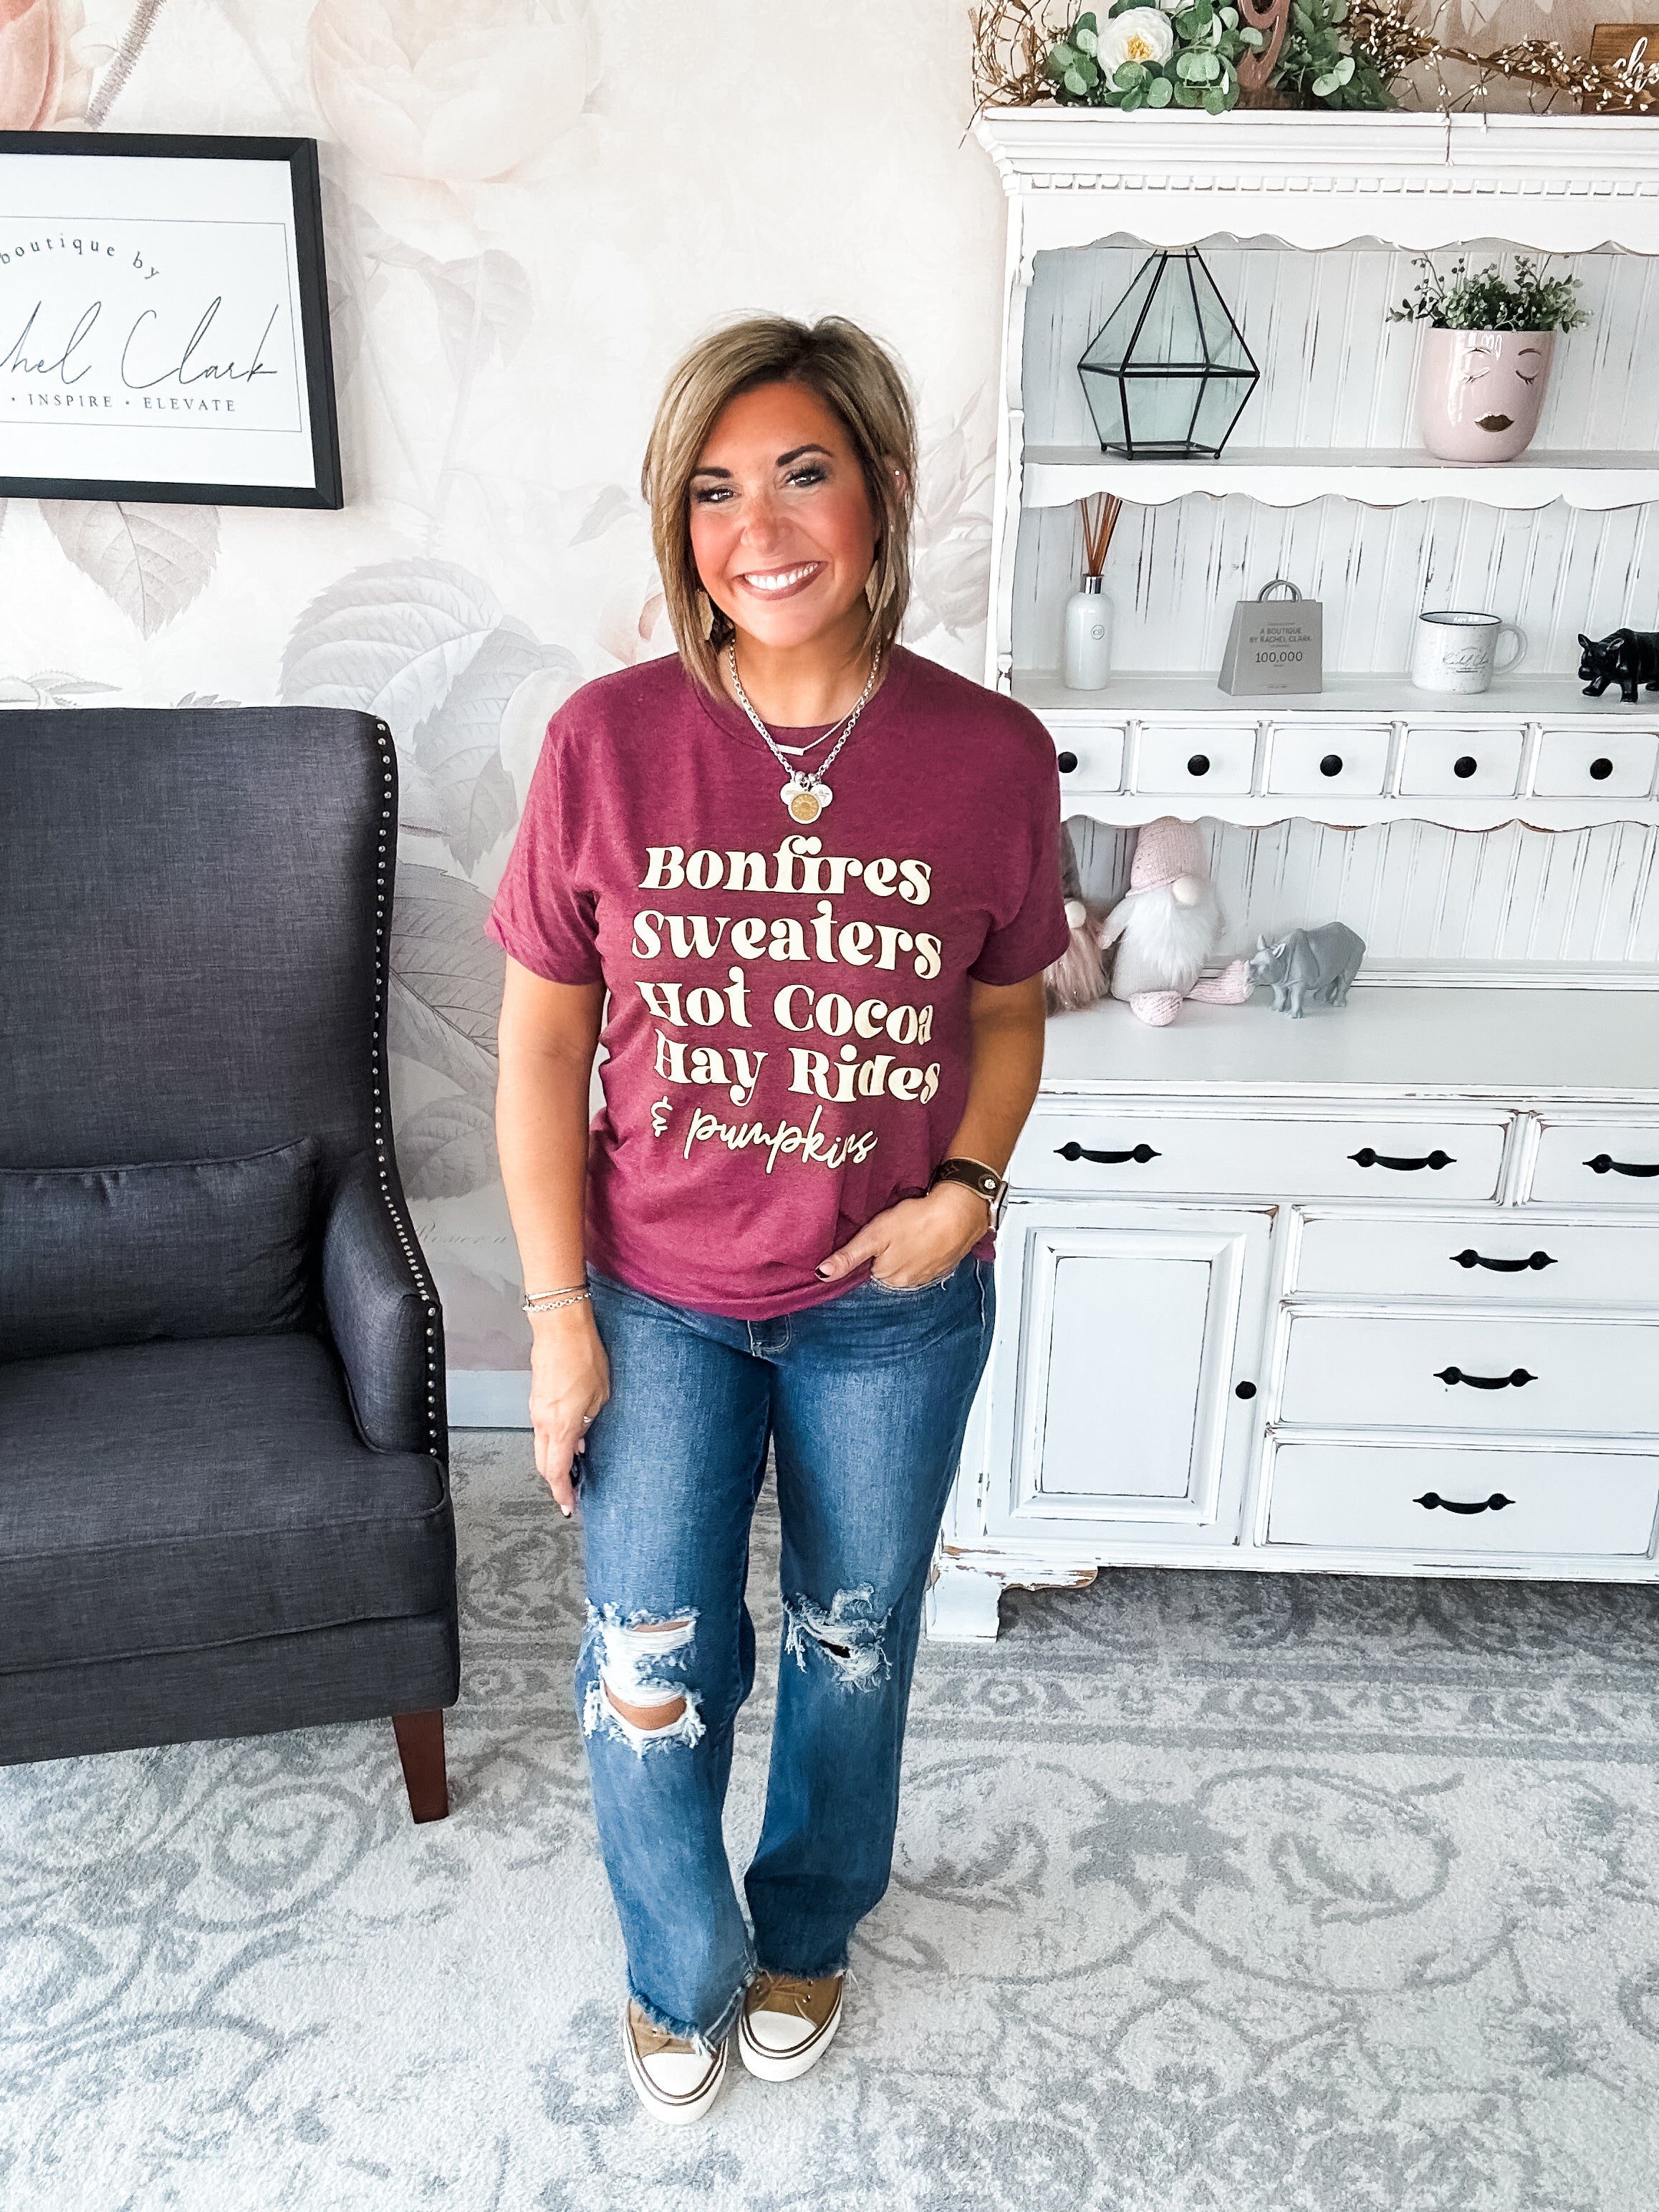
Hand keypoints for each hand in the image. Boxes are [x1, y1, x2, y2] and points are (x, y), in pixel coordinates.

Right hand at [528, 1303, 609, 1517]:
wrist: (560, 1327)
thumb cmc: (583, 1355)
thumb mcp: (601, 1394)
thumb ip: (591, 1422)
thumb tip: (584, 1438)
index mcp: (561, 1425)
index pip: (557, 1471)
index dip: (562, 1493)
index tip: (569, 1505)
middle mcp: (543, 1421)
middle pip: (545, 1465)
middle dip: (557, 1482)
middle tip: (571, 1492)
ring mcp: (537, 1409)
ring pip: (542, 1447)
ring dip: (555, 1460)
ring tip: (575, 1466)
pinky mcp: (536, 1398)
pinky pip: (542, 1429)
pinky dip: (553, 1441)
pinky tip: (570, 1438)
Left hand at [816, 1181, 988, 1290]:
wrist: (960, 1213)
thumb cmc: (917, 1221)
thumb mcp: (874, 1236)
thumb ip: (849, 1257)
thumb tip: (822, 1275)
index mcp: (887, 1278)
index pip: (868, 1270)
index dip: (869, 1252)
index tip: (875, 1237)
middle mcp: (907, 1283)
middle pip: (887, 1268)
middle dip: (887, 1253)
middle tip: (892, 1230)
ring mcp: (928, 1275)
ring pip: (908, 1264)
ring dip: (907, 1251)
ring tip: (909, 1231)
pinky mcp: (945, 1264)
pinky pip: (927, 1260)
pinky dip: (925, 1249)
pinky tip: (926, 1234)